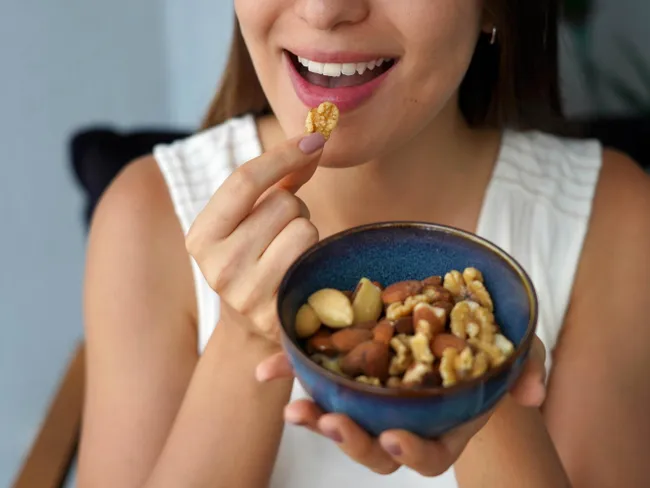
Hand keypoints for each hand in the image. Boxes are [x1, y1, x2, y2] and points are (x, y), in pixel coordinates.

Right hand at [185, 132, 326, 343]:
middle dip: (293, 209)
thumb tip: (314, 140)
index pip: (244, 180)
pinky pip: (315, 259)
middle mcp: (217, 266)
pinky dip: (315, 256)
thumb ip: (277, 179)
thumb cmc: (253, 258)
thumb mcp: (247, 219)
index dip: (283, 154)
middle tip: (281, 231)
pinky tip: (300, 272)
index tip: (313, 138)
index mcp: (200, 236)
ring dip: (306, 233)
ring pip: (304, 228)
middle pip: (284, 203)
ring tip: (289, 252)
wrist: (248, 328)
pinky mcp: (277, 314)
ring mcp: (247, 294)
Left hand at [257, 336, 546, 475]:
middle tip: (333, 423)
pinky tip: (266, 371)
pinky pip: (318, 378)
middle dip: (353, 443)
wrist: (458, 317)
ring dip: (316, 418)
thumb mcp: (515, 348)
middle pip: (376, 449)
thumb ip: (526, 367)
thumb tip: (532, 391)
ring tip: (294, 408)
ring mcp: (375, 396)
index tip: (394, 439)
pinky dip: (292, 374)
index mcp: (444, 422)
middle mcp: (406, 418)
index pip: (431, 455)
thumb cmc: (492, 341)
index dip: (413, 454)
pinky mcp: (349, 368)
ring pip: (342, 421)